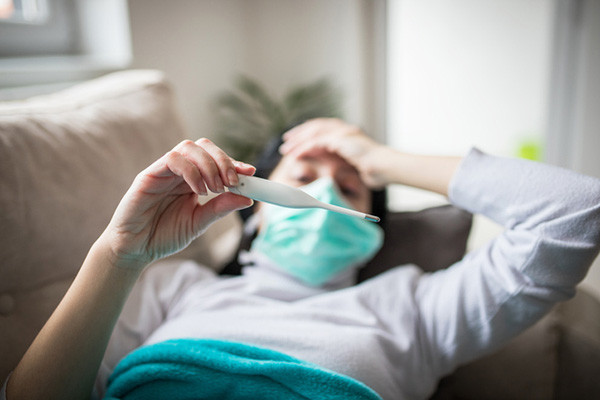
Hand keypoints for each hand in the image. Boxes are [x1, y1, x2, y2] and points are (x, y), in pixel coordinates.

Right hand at [100, 139, 254, 268]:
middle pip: (204, 147)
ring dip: (209, 165)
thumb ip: (220, 208)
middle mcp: (179, 171)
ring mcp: (164, 171)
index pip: (215, 160)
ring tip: (216, 188)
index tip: (250, 173)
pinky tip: (199, 190)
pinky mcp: (149, 175)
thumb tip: (248, 198)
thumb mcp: (199, 222)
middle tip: (233, 182)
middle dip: (223, 160)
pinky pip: (172, 159)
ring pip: (189, 148)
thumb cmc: (164, 235)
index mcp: (192, 180)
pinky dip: (191, 171)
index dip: (234, 163)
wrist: (135, 250)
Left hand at [279, 118, 389, 187]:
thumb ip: (345, 163)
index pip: (324, 127)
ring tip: (286, 148)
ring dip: (298, 140)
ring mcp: (343, 132)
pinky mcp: (340, 139)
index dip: (309, 132)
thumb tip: (337, 171)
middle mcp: (345, 129)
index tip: (297, 138)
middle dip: (299, 132)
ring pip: (313, 132)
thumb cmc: (377, 171)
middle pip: (316, 125)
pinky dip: (304, 148)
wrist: (387, 168)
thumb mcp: (356, 165)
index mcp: (348, 133)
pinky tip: (295, 154)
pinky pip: (316, 142)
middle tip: (286, 139)